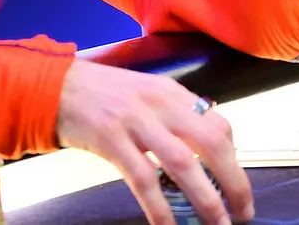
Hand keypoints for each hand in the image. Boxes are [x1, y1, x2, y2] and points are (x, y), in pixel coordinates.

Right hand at [56, 59, 248, 224]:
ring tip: (217, 223)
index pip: (219, 125)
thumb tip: (203, 145)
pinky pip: (142, 179)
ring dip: (205, 199)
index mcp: (174, 94)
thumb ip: (174, 115)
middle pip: (213, 143)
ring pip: (183, 164)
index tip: (236, 184)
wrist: (56, 86)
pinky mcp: (111, 141)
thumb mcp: (148, 95)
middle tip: (242, 212)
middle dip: (234, 181)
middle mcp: (162, 104)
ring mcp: (137, 121)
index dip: (234, 159)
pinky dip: (159, 207)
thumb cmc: (104, 95)